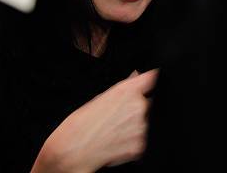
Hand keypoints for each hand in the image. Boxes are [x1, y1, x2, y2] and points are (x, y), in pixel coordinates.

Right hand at [32, 69, 157, 172]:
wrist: (73, 150)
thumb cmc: (81, 123)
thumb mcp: (101, 97)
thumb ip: (126, 85)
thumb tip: (137, 75)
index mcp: (128, 90)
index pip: (153, 77)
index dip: (153, 80)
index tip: (152, 83)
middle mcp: (139, 106)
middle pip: (151, 102)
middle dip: (142, 106)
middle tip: (123, 115)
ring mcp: (142, 127)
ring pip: (148, 121)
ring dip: (138, 123)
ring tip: (118, 129)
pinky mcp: (141, 146)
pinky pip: (145, 139)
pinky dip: (135, 139)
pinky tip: (118, 140)